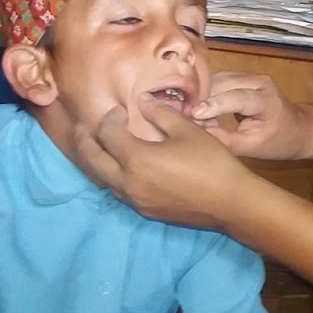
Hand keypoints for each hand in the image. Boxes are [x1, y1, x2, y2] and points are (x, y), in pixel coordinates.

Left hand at [77, 95, 254, 227]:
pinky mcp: (144, 211)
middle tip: (82, 128)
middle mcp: (128, 181)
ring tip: (96, 146)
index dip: (110, 118)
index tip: (120, 111)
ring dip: (96, 160)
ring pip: (102, 179)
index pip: (108, 134)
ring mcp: (135, 199)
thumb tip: (143, 101)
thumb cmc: (212, 162)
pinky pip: (118, 191)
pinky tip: (119, 167)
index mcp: (136, 158)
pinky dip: (111, 176)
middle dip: (85, 140)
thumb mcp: (188, 130)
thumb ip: (161, 114)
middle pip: (92, 159)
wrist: (230, 202)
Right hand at [190, 72, 312, 160]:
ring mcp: (250, 76)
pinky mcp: (241, 77)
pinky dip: (205, 93)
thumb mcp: (253, 147)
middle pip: (222, 84)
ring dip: (200, 95)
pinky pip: (217, 81)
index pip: (237, 97)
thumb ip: (226, 140)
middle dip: (201, 99)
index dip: (214, 105)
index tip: (192, 115)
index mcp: (267, 99)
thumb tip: (198, 132)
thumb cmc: (278, 141)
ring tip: (188, 114)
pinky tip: (196, 108)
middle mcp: (258, 81)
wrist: (298, 128)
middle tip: (184, 118)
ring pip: (216, 79)